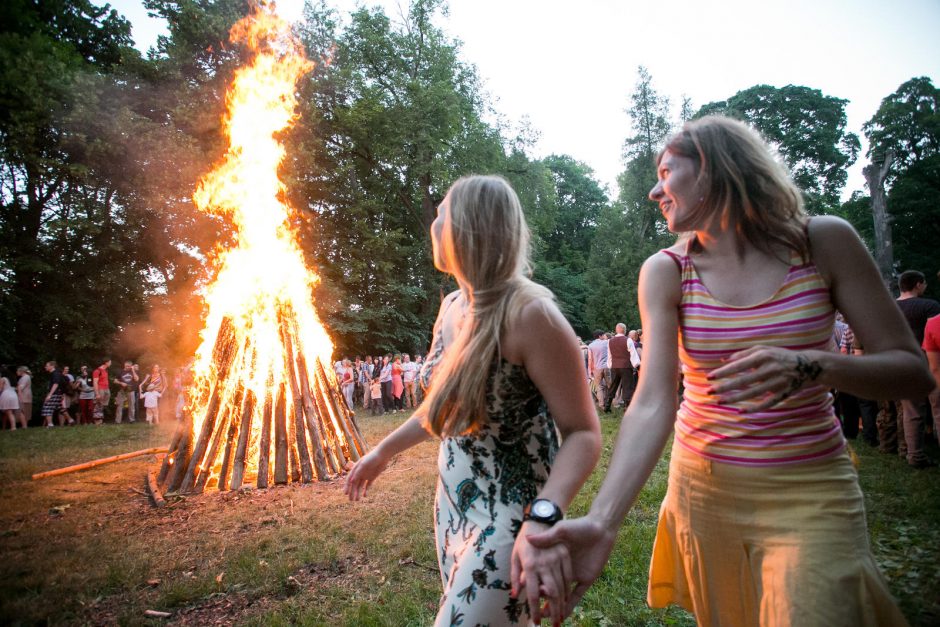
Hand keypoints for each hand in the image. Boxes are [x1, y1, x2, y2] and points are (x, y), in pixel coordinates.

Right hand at [343, 449, 389, 500]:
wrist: (383, 455)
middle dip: (352, 492)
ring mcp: (365, 475)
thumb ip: (358, 472)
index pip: (349, 479)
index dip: (347, 487)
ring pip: (360, 486)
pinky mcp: (372, 477)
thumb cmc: (372, 458)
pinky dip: (365, 490)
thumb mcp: (364, 464)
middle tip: (351, 500)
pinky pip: (367, 485)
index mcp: (355, 469)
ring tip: (357, 500)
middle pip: (354, 485)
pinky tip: (365, 495)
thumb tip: (352, 481)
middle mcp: (359, 473)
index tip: (345, 493)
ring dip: (358, 493)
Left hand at [510, 521, 572, 626]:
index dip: (535, 610)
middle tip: (554, 624)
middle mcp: (544, 563)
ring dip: (562, 604)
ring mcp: (556, 558)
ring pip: (562, 586)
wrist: (540, 518)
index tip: (535, 621)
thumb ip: (515, 575)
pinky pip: (568, 576)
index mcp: (530, 565)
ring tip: (561, 616)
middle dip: (553, 611)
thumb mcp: (515, 555)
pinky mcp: (565, 554)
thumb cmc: (523, 539)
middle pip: (552, 593)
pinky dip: (568, 589)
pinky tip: (566, 599)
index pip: (533, 594)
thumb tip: (515, 595)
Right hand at [525, 515, 617, 617]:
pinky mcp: (586, 579)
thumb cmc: (579, 525)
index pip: (541, 575)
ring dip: (554, 607)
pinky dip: (571, 605)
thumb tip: (528, 538)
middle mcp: (562, 568)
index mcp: (554, 558)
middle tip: (535, 612)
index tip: (524, 592)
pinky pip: (577, 595)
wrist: (601, 527)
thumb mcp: (561, 530)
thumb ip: (546, 537)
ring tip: (545, 616)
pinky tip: (564, 615)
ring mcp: (574, 575)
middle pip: (550, 589)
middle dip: (543, 601)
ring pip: (562, 595)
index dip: (533, 584)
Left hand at [706, 345, 822, 410]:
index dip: (723, 372)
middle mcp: (770, 369)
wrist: (807, 366)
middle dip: (725, 387)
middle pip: (743, 380)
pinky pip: (767, 403)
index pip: (739, 365)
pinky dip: (755, 408)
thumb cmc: (779, 355)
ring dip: (735, 398)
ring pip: (752, 393)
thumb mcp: (762, 349)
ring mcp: (777, 382)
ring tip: (720, 401)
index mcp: (763, 356)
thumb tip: (723, 361)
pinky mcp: (783, 393)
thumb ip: (742, 354)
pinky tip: (741, 412)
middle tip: (709, 392)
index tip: (709, 377)